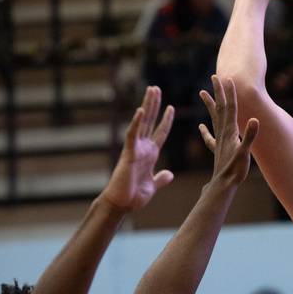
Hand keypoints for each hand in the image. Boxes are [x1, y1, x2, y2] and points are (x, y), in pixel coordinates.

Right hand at [102, 86, 173, 210]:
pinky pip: (133, 135)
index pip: (160, 133)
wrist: (121, 204)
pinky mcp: (128, 153)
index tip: (171, 108)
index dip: (165, 121)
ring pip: (142, 123)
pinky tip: (141, 110)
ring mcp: (135, 149)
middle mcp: (143, 148)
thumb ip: (161, 178)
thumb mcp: (153, 185)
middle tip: (156, 88)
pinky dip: (136, 123)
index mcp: (150, 155)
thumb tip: (169, 174)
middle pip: (150, 122)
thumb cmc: (133, 196)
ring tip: (151, 90)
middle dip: (154, 105)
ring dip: (147, 106)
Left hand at [198, 75, 258, 187]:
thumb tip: (255, 119)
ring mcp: (219, 141)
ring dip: (210, 105)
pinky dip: (205, 131)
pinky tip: (201, 126)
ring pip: (214, 119)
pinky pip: (210, 138)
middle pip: (221, 108)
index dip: (230, 93)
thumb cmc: (236, 170)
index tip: (228, 78)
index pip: (230, 108)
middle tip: (215, 77)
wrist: (223, 186)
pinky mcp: (217, 151)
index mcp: (230, 131)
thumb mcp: (245, 152)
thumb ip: (250, 136)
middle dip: (219, 92)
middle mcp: (223, 133)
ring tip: (202, 93)